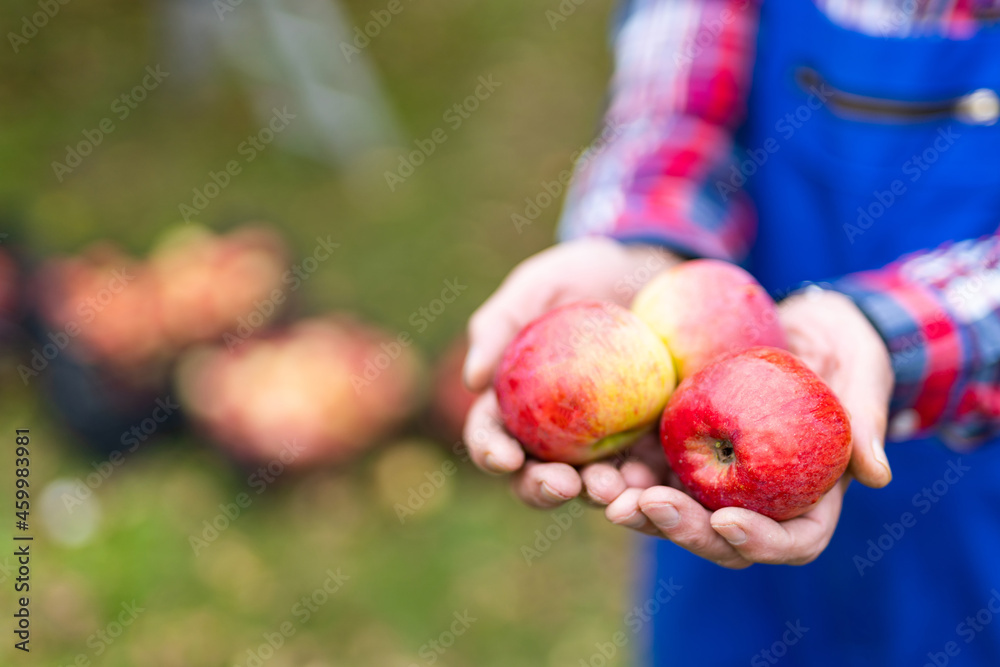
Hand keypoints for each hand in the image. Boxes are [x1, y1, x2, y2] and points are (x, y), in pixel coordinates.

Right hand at [462, 237, 681, 507]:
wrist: (651, 273)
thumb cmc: (584, 275)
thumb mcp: (541, 284)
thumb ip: (500, 322)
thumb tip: (473, 379)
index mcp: (513, 403)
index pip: (491, 435)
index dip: (492, 452)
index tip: (505, 458)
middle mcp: (552, 434)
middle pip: (535, 476)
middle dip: (543, 488)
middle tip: (563, 484)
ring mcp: (601, 444)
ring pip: (590, 485)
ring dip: (596, 495)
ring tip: (612, 488)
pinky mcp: (648, 443)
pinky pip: (643, 474)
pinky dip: (644, 485)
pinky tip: (651, 482)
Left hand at [605, 288, 894, 567]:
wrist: (797, 320)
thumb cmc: (841, 346)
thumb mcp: (860, 369)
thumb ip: (865, 417)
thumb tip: (877, 474)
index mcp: (809, 496)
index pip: (792, 539)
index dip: (761, 540)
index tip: (726, 520)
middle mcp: (757, 498)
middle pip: (720, 537)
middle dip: (680, 529)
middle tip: (641, 507)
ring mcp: (715, 478)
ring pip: (675, 512)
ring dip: (637, 508)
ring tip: (603, 491)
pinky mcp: (679, 450)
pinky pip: (647, 469)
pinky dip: (620, 471)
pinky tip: (589, 462)